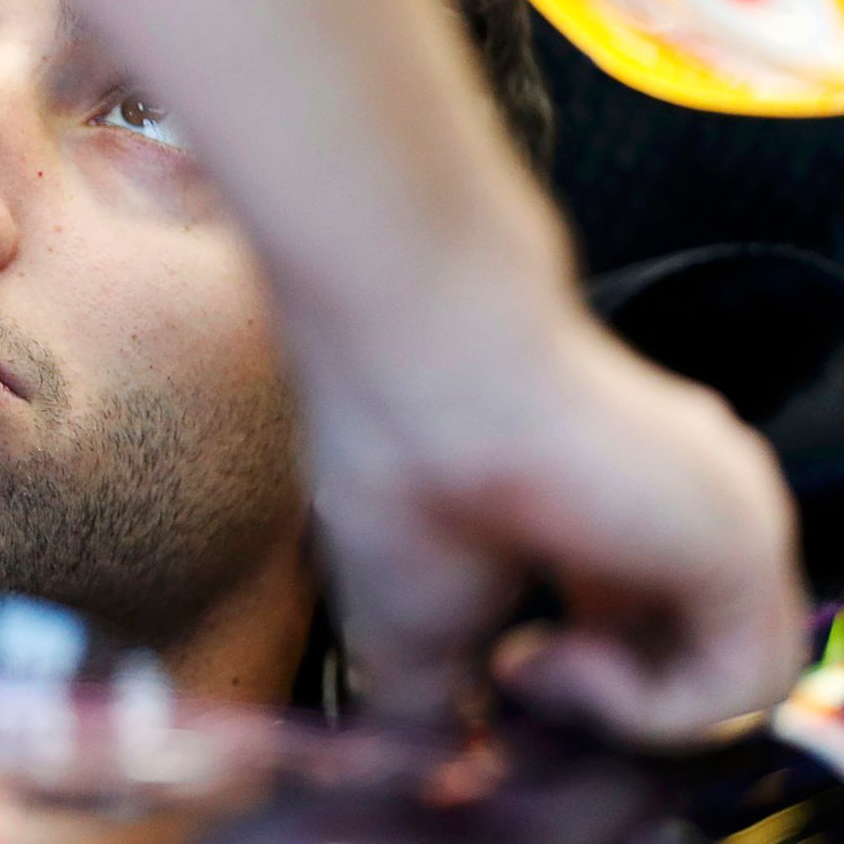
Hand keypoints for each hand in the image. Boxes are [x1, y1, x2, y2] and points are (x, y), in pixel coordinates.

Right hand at [304, 301, 807, 746]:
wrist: (413, 366)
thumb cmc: (398, 456)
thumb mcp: (421, 621)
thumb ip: (454, 703)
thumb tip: (444, 775)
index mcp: (603, 511)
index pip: (633, 631)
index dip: (572, 685)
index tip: (494, 684)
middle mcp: (674, 511)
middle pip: (679, 654)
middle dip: (598, 701)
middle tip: (512, 682)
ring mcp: (719, 521)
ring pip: (719, 680)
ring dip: (615, 709)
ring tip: (528, 665)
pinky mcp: (743, 543)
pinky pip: (740, 686)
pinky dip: (646, 707)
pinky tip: (563, 657)